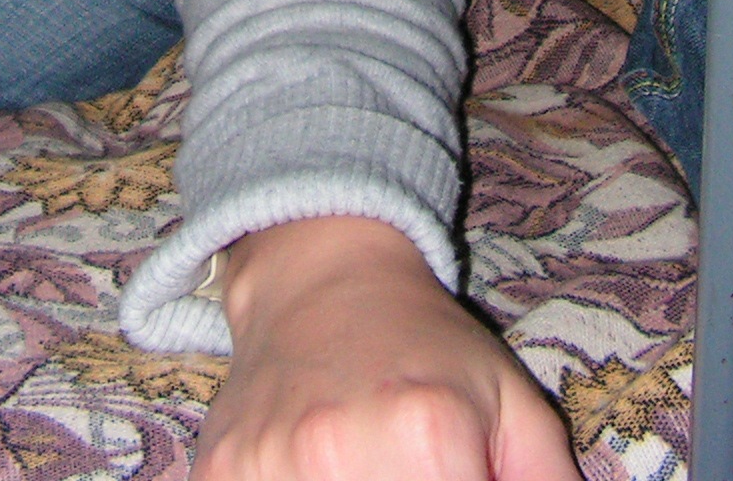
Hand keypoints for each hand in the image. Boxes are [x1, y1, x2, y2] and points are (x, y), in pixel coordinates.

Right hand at [192, 216, 580, 480]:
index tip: (460, 477)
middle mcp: (338, 453)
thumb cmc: (429, 347)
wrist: (320, 273)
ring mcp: (269, 466)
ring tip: (367, 465)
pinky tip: (314, 470)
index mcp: (429, 436)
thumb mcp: (514, 406)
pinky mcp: (219, 474)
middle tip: (413, 468)